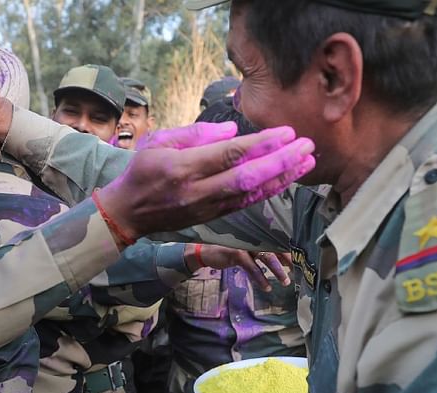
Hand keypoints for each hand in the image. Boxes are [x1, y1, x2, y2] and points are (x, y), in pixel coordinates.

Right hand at [97, 124, 314, 240]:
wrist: (128, 213)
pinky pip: (246, 204)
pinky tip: (286, 178)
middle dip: (281, 162)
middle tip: (308, 146)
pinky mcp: (212, 218)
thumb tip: (233, 131)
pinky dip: (269, 191)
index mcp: (183, 169)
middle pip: (247, 177)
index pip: (229, 155)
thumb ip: (194, 134)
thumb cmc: (142, 170)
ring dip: (282, 178)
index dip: (260, 144)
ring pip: (251, 194)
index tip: (287, 132)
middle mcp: (197, 192)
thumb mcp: (158, 142)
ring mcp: (206, 208)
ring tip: (307, 162)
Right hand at [193, 244, 290, 289]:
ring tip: (286, 281)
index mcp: (257, 235)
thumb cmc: (228, 251)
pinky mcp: (236, 253)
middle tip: (298, 270)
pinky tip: (267, 286)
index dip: (289, 249)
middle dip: (288, 259)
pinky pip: (252, 267)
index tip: (300, 259)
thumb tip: (282, 260)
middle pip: (275, 247)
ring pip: (266, 257)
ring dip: (277, 270)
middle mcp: (253, 237)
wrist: (205, 252)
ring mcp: (245, 244)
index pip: (277, 240)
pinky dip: (260, 277)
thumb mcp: (247, 250)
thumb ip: (261, 251)